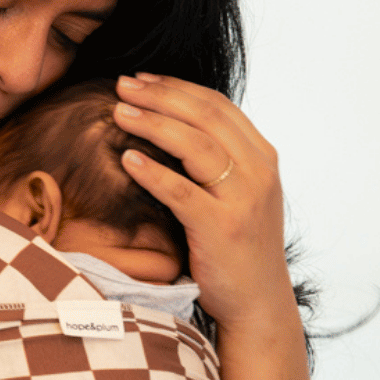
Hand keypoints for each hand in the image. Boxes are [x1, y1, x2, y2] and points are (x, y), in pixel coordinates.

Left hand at [111, 73, 293, 332]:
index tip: (141, 78)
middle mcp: (258, 171)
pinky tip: (126, 158)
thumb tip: (172, 126)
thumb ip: (216, 161)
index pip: (217, 106)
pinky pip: (181, 191)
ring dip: (153, 123)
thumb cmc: (235, 247)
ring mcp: (243, 198)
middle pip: (205, 116)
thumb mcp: (235, 194)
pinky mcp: (222, 227)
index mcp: (261, 157)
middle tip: (122, 84)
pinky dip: (153, 171)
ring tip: (119, 111)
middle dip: (160, 95)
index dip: (177, 87)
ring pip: (196, 145)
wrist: (256, 301)